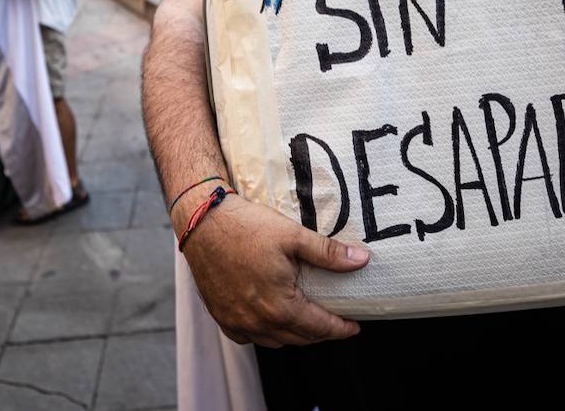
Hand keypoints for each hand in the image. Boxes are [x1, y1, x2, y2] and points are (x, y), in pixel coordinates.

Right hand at [179, 193, 369, 346]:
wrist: (202, 223)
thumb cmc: (247, 227)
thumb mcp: (293, 235)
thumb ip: (328, 253)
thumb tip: (362, 260)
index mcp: (279, 307)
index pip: (319, 328)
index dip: (340, 329)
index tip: (354, 326)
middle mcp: (257, 322)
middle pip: (299, 338)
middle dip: (321, 333)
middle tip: (335, 322)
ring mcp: (236, 322)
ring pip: (275, 341)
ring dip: (295, 334)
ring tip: (308, 320)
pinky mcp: (221, 317)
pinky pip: (250, 337)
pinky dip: (266, 333)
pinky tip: (273, 319)